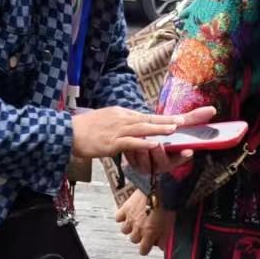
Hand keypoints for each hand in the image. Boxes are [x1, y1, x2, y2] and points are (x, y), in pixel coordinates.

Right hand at [72, 105, 213, 161]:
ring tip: (177, 128)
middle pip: (153, 118)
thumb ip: (123, 126)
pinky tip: (153, 144)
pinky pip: (130, 142)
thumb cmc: (86, 131)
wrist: (66, 133)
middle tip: (193, 118)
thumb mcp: (107, 124)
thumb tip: (137, 130)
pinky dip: (143, 143)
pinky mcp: (111, 141)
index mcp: (124, 115)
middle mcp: (124, 118)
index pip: (151, 116)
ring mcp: (118, 129)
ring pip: (144, 128)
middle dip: (175, 119)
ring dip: (160, 128)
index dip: (170, 117)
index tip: (187, 119)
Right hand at [115, 193, 173, 255]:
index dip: (145, 248)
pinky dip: (122, 217)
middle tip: (145, 229)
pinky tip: (128, 214)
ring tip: (136, 221)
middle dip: (139, 236)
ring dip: (130, 227)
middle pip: (133, 240)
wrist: (159, 188)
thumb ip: (164, 238)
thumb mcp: (170, 225)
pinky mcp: (125, 208)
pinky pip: (118, 218)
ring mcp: (130, 219)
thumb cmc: (166, 205)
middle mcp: (137, 229)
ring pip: (124, 230)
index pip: (143, 251)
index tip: (148, 244)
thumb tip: (161, 246)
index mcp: (149, 234)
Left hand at [122, 106, 215, 173]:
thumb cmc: (163, 134)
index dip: (184, 156)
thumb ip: (193, 119)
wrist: (139, 139)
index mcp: (174, 158)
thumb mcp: (177, 127)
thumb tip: (212, 109)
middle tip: (159, 144)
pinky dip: (130, 148)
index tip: (189, 151)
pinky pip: (130, 157)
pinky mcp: (132, 163)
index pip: (181, 159)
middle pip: (161, 162)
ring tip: (141, 140)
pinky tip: (129, 138)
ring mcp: (146, 166)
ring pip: (144, 161)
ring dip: (142, 151)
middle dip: (160, 154)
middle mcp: (161, 165)